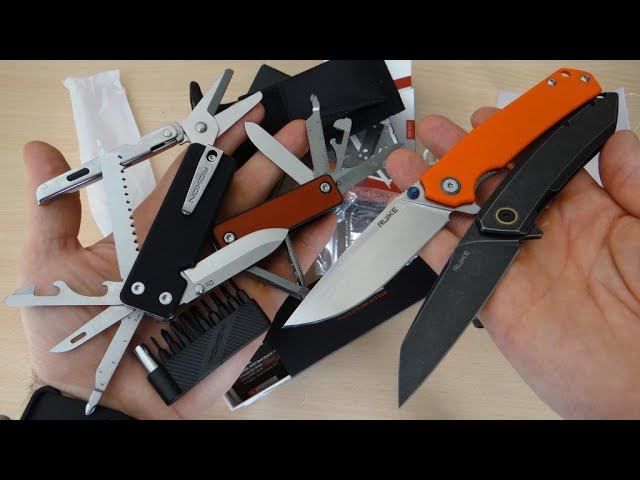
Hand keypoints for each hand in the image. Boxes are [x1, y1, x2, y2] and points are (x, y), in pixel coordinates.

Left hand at [16, 105, 335, 418]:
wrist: (103, 402)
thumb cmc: (70, 340)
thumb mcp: (49, 268)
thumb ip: (53, 212)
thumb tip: (37, 150)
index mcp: (154, 235)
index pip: (193, 181)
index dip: (219, 147)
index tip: (243, 120)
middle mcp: (194, 251)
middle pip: (237, 199)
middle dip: (267, 162)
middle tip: (295, 132)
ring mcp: (224, 279)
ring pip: (264, 230)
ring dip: (294, 198)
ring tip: (320, 166)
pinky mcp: (247, 311)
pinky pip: (281, 275)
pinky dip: (305, 247)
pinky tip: (323, 217)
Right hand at [386, 110, 639, 418]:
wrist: (639, 389)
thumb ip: (634, 185)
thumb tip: (617, 141)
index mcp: (586, 214)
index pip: (536, 165)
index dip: (509, 140)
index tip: (489, 120)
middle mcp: (543, 236)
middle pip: (491, 187)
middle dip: (461, 157)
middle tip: (437, 134)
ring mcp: (515, 266)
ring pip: (463, 220)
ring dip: (434, 192)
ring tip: (408, 166)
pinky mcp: (493, 299)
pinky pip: (453, 264)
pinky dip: (428, 241)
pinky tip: (411, 216)